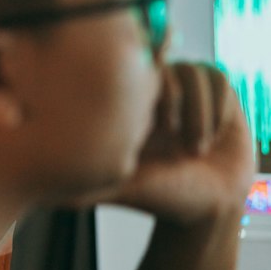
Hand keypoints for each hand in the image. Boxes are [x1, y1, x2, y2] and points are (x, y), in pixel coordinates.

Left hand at [96, 62, 254, 226]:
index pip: (130, 69)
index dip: (145, 84)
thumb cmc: (166, 198)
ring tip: (197, 148)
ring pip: (194, 72)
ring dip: (199, 111)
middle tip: (173, 135)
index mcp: (130, 105)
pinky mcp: (217, 93)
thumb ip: (94, 178)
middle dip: (174, 99)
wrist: (213, 207)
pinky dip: (219, 107)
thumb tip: (51, 188)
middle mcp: (157, 92)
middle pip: (163, 62)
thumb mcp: (126, 186)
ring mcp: (188, 90)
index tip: (154, 125)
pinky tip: (215, 134)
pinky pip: (218, 78)